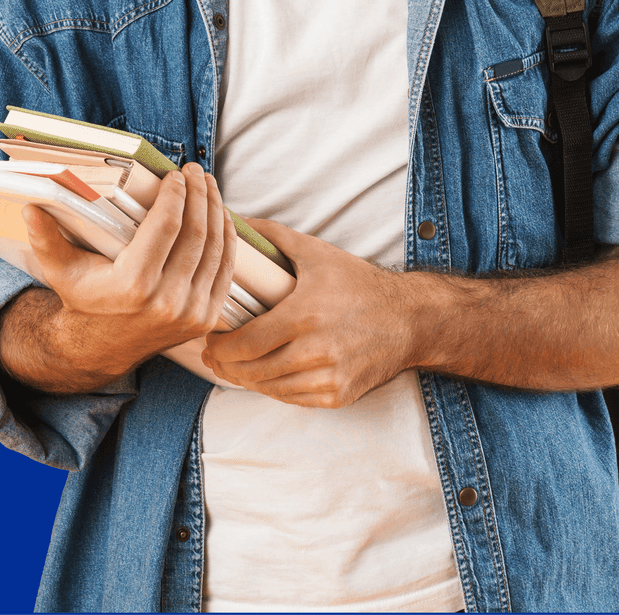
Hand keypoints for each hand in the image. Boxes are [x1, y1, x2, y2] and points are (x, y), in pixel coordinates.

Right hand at [0, 163, 236, 390]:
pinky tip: (221, 215)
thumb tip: (30, 207)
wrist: (101, 348)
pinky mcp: (206, 318)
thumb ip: (46, 238)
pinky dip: (227, 239)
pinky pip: (224, 270)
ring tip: (209, 185)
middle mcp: (167, 301)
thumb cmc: (83, 298)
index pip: (167, 226)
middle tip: (196, 171)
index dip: (176, 194)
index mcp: (134, 285)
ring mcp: (191, 312)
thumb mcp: (60, 270)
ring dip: (216, 210)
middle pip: (196, 233)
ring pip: (215, 248)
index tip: (176, 173)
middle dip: (199, 195)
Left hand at [201, 219, 418, 407]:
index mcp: (304, 315)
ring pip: (270, 389)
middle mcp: (316, 352)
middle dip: (226, 365)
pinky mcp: (339, 396)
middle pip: (253, 370)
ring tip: (232, 367)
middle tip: (212, 356)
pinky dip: (273, 389)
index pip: (246, 343)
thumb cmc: (359, 283)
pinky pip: (293, 399)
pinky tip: (263, 377)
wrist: (409, 318)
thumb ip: (272, 236)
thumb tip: (234, 218)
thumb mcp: (316, 253)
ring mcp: (329, 378)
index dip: (220, 346)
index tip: (209, 339)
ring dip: (246, 380)